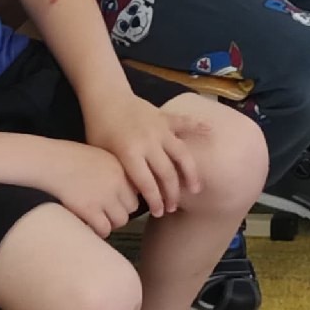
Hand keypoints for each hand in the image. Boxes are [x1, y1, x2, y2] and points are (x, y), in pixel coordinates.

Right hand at [38, 136, 138, 236]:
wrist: (52, 162)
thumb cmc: (74, 158)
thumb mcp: (103, 157)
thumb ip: (118, 171)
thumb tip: (130, 191)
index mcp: (122, 168)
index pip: (138, 191)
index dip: (127, 197)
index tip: (119, 200)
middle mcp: (117, 182)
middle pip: (132, 207)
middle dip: (121, 210)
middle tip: (108, 211)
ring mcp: (104, 197)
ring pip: (121, 220)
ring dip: (112, 222)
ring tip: (101, 218)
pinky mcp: (89, 209)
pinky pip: (104, 228)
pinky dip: (100, 230)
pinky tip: (92, 225)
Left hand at [86, 93, 199, 215]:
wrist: (105, 96)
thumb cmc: (98, 128)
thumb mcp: (102, 154)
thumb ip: (120, 172)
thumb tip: (136, 194)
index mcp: (130, 152)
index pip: (147, 184)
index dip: (155, 201)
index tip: (159, 212)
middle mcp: (149, 142)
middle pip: (167, 173)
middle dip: (171, 193)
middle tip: (172, 207)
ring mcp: (160, 129)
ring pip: (181, 154)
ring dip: (190, 173)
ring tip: (195, 188)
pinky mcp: (165, 118)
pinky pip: (185, 123)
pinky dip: (198, 126)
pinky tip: (211, 132)